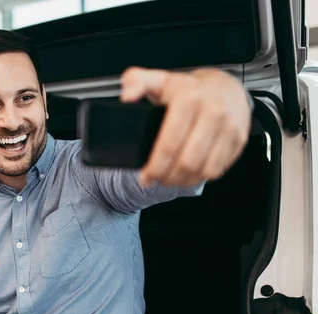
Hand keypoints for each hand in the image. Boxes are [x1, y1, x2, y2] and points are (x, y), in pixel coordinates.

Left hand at [121, 67, 250, 187]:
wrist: (226, 86)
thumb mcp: (158, 80)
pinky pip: (219, 169)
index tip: (145, 176)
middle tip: (157, 179)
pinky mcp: (238, 140)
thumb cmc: (188, 88)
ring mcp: (229, 127)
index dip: (155, 166)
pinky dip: (201, 177)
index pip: (169, 143)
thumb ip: (136, 83)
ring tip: (171, 179)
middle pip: (187, 161)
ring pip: (204, 170)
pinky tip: (188, 175)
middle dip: (168, 177)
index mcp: (188, 98)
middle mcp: (212, 112)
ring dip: (184, 181)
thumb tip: (127, 96)